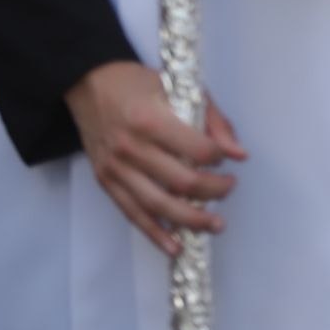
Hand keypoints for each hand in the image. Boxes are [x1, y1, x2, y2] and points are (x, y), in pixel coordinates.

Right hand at [66, 61, 247, 254]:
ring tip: (216, 225)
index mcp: (152, 119)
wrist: (90, 83)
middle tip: (229, 188)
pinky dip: (155, 233)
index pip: (198, 150)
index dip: (219, 159)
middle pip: (182, 182)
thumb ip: (215, 121)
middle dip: (214, 191)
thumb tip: (239, 155)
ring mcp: (116, 167)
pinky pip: (132, 214)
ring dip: (191, 220)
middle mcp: (131, 147)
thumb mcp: (183, 88)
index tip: (226, 159)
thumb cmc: (141, 84)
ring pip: (158, 205)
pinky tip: (176, 246)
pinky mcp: (105, 181)